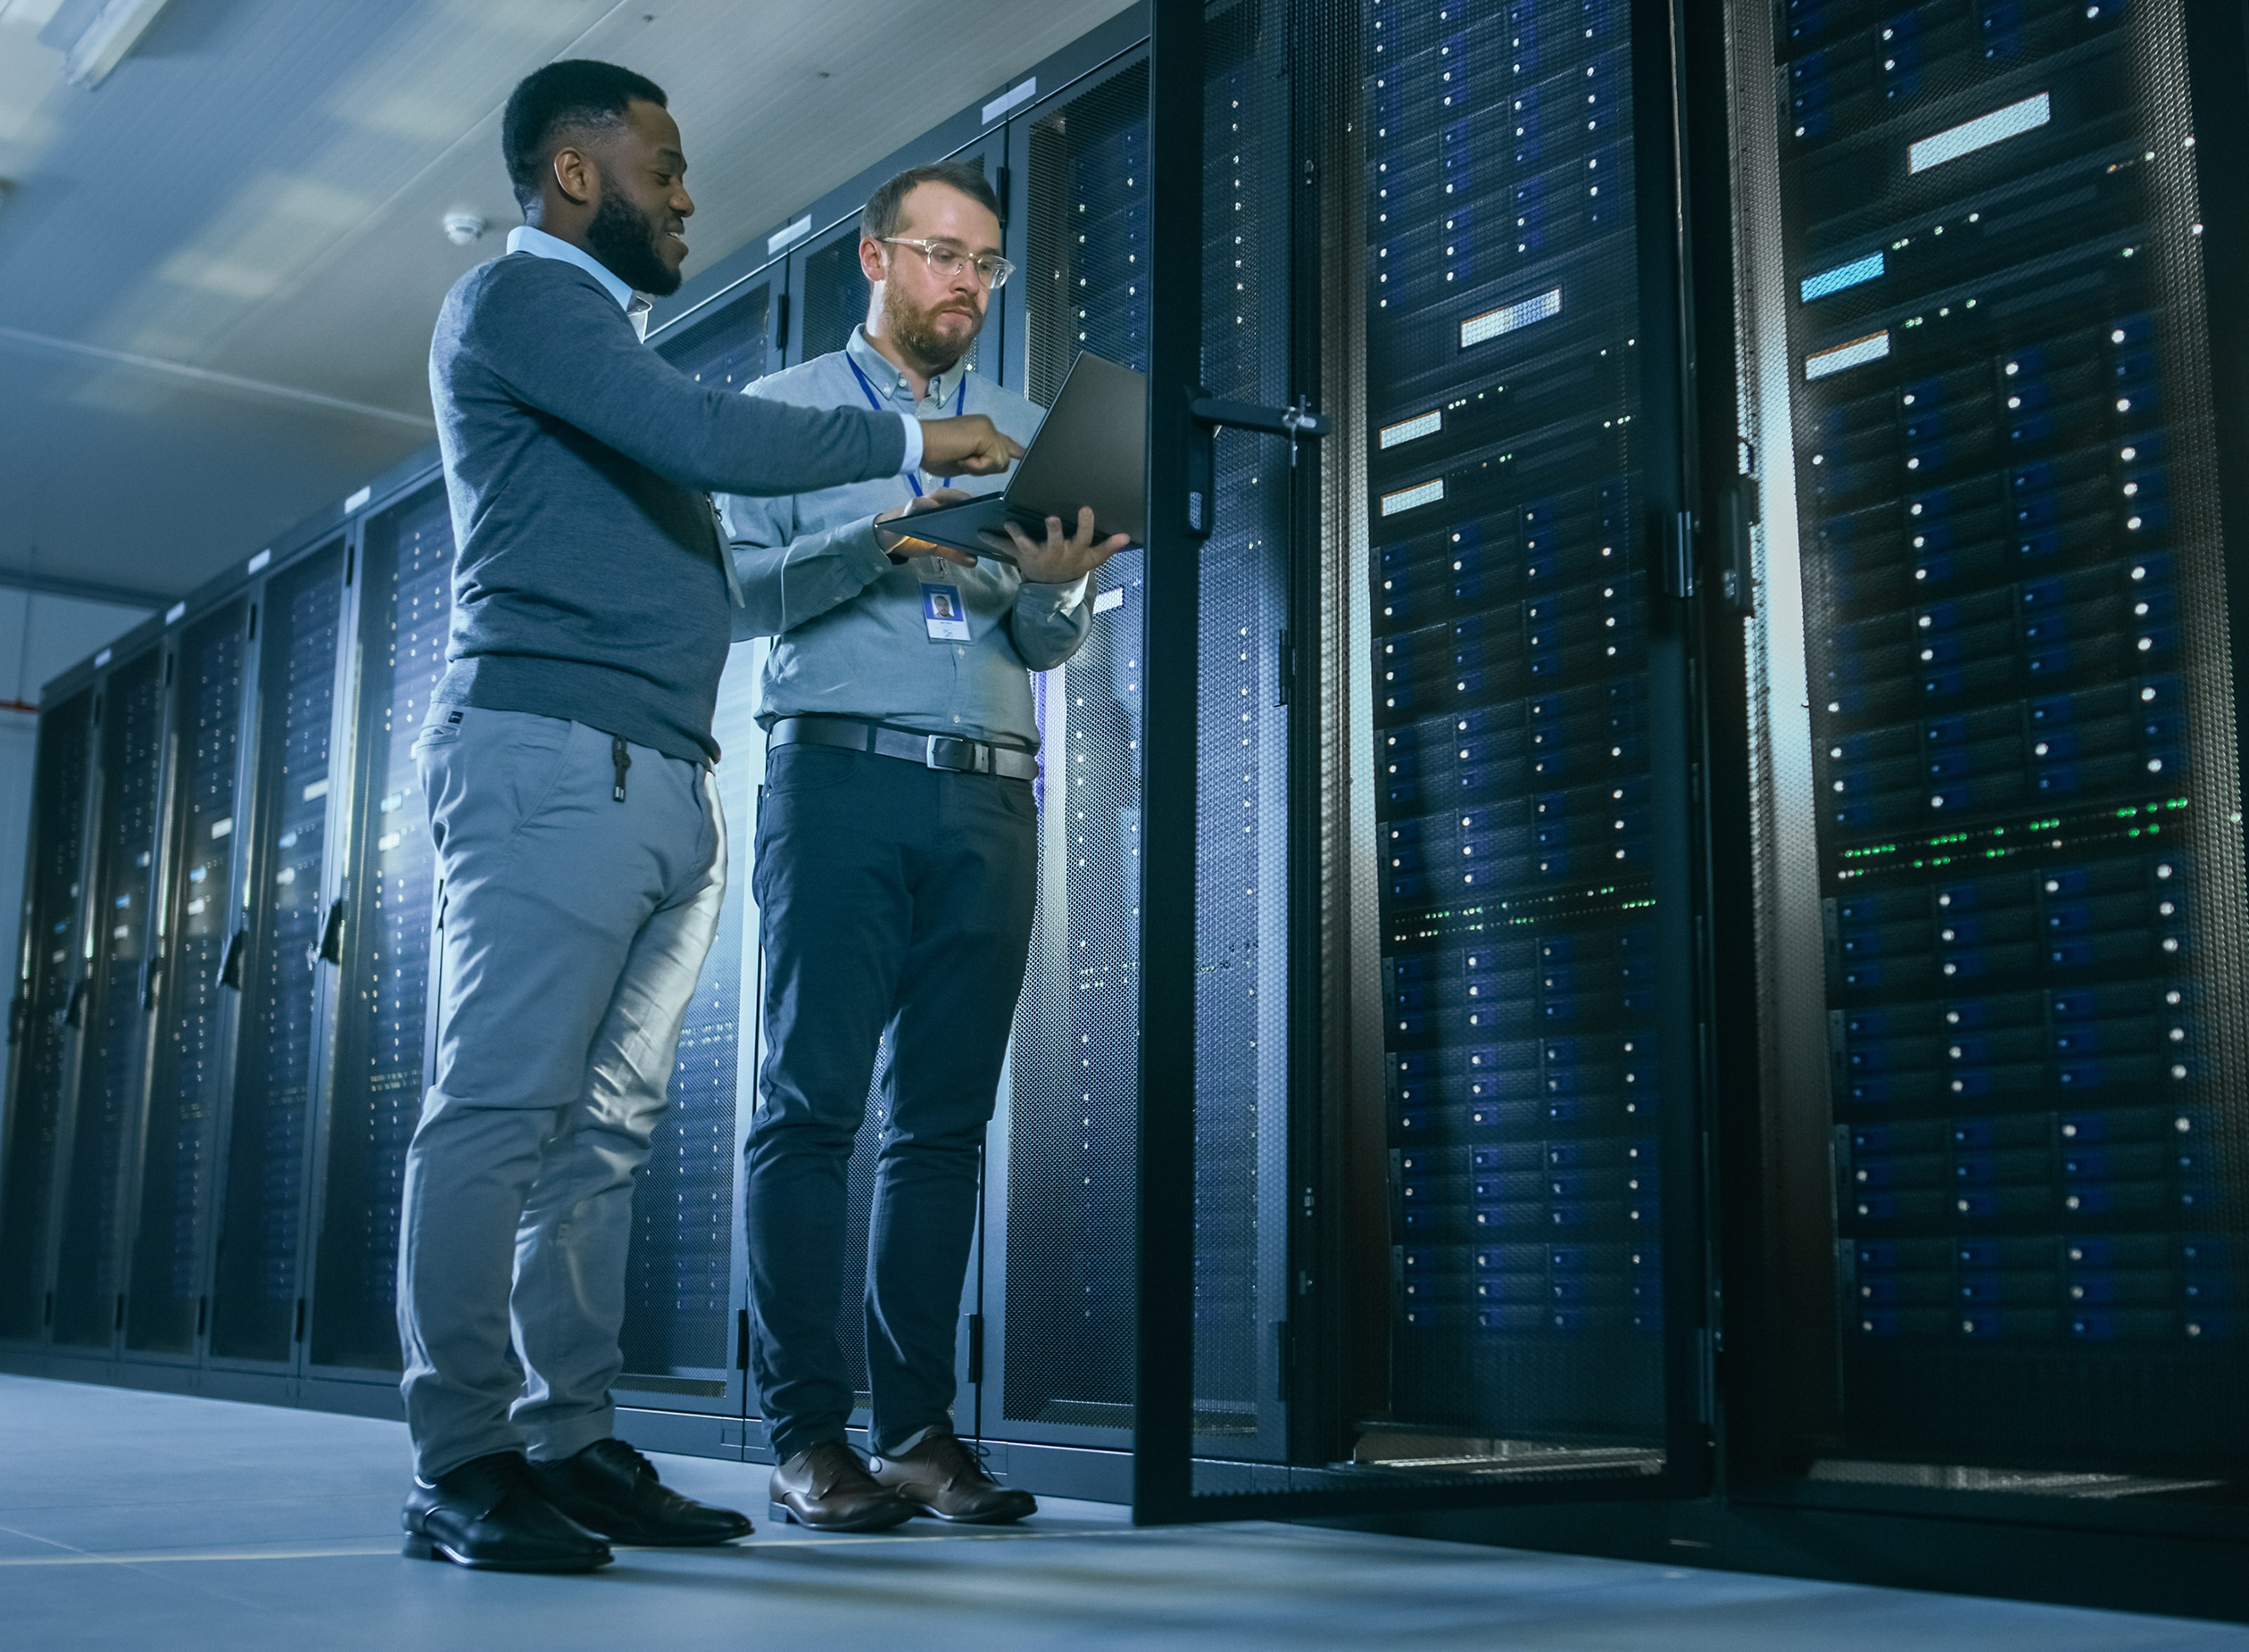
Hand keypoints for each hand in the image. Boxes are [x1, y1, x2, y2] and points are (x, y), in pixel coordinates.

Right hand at [876, 488, 977, 566]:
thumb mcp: (936, 547)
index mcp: (940, 508)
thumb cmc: (912, 538)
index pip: (959, 499)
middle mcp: (930, 502)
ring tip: (960, 509)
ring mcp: (917, 505)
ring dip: (946, 501)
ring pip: (933, 498)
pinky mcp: (904, 512)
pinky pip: (914, 506)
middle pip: (949, 495)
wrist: (884, 539)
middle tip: (979, 507)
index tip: (991, 508)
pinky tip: (931, 510)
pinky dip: (922, 507)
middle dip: (963, 499)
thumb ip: (954, 552)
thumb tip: (974, 560)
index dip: (974, 501)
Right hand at [918, 414, 1022, 476]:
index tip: (1024, 454)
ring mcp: (988, 428)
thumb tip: (1001, 464)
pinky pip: (992, 462)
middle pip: (1004, 458)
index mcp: (982, 429)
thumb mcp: (965, 461)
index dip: (1014, 450)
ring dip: (980, 467)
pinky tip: (962, 457)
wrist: (920, 443)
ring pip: (1000, 461)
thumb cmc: (935, 454)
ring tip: (961, 457)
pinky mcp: (986, 434)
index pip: (1004, 443)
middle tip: (963, 460)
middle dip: (986, 468)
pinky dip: (977, 466)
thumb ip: (983, 461)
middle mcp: (988, 425)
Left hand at [981, 505, 1130, 584]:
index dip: (1086, 524)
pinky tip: (981, 532)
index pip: (1084, 536)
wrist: (1052, 588)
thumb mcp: (1092, 559)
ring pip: (1028, 544)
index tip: (1086, 508)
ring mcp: (1038, 555)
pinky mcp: (1021, 556)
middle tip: (1051, 518)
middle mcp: (1056, 553)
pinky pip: (1006, 548)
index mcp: (1075, 550)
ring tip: (1011, 524)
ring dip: (1020, 535)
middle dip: (1054, 530)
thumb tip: (1126, 536)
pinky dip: (993, 540)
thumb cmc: (1073, 566)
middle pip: (1056, 541)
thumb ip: (1109, 547)